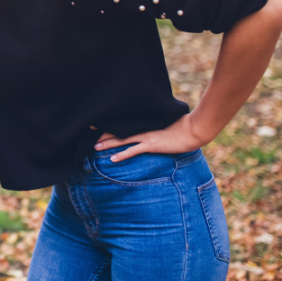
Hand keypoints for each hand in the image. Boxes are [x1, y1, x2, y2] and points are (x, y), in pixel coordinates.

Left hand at [91, 112, 212, 161]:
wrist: (193, 129)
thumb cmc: (183, 125)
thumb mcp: (167, 121)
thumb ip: (157, 121)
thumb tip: (153, 121)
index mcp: (145, 122)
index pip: (123, 122)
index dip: (110, 122)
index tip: (98, 122)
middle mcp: (142, 129)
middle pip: (118, 129)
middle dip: (102, 132)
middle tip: (87, 131)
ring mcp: (146, 137)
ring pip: (121, 140)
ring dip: (107, 144)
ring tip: (94, 146)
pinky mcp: (151, 145)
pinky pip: (133, 151)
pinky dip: (122, 155)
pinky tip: (112, 159)